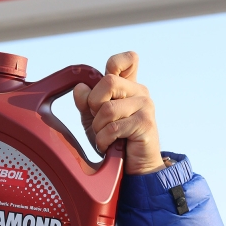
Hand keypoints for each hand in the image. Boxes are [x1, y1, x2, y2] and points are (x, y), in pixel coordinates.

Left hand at [72, 51, 164, 174]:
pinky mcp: (145, 122)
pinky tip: (109, 145)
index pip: (128, 59)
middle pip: (108, 81)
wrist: (134, 166)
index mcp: (128, 86)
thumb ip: (86, 103)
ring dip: (98, 128)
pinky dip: (104, 140)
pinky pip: (113, 127)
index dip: (116, 62)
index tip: (105, 79)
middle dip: (94, 104)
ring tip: (105, 137)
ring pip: (107, 108)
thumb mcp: (94, 119)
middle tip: (99, 121)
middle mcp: (139, 91)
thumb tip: (80, 88)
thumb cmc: (114, 139)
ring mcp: (145, 105)